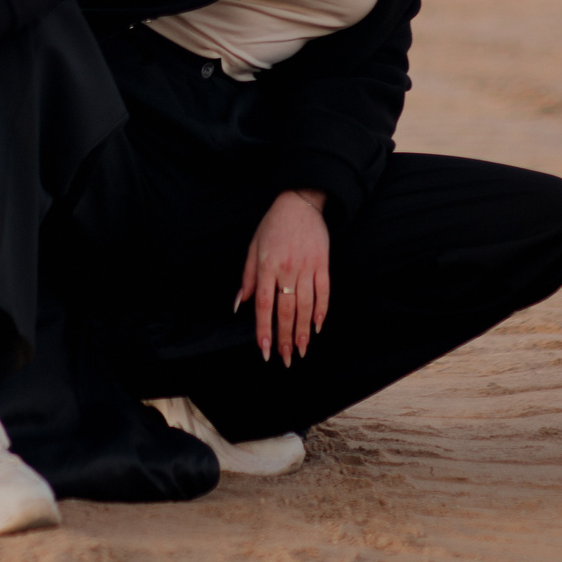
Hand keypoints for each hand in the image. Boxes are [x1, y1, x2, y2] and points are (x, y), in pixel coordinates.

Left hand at [236, 189, 329, 365]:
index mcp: (266, 267)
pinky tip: (317, 327)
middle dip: (285, 338)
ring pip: (305, 306)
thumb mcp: (253, 247)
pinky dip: (321, 311)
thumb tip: (238, 304)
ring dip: (303, 331)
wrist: (299, 202)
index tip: (265, 350)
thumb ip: (247, 277)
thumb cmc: (272, 225)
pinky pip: (323, 292)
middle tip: (285, 359)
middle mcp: (286, 270)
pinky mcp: (322, 264)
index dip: (264, 330)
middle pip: (286, 311)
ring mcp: (307, 268)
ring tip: (301, 351)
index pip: (263, 305)